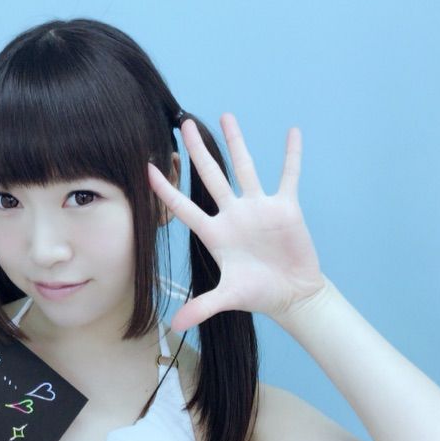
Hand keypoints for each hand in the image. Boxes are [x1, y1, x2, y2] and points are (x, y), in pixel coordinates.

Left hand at [148, 113, 325, 331]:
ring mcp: (258, 208)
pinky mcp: (285, 207)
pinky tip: (291, 132)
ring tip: (224, 115)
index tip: (147, 168)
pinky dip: (291, 155)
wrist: (290, 294)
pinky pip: (288, 175)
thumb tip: (174, 325)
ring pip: (244, 168)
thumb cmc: (257, 293)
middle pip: (210, 176)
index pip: (183, 207)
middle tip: (183, 124)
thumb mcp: (226, 298)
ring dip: (236, 142)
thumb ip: (201, 307)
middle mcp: (233, 215)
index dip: (165, 190)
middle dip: (196, 151)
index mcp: (215, 233)